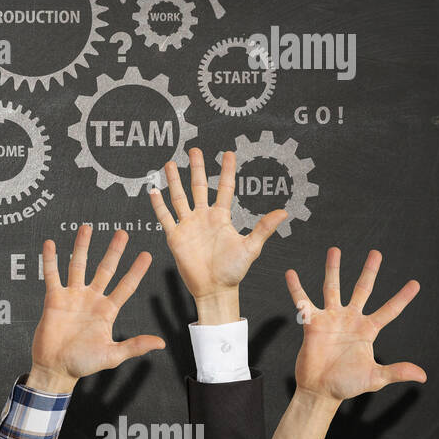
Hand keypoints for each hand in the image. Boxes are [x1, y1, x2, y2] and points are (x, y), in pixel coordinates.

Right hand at [28, 226, 164, 394]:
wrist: (56, 368)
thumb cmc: (83, 364)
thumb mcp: (112, 356)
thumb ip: (134, 346)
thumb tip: (160, 343)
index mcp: (107, 311)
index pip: (126, 286)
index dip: (136, 271)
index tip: (146, 255)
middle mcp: (91, 299)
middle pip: (105, 269)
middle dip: (114, 251)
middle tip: (122, 233)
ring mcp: (72, 296)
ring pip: (78, 265)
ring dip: (82, 247)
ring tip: (87, 227)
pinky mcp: (54, 298)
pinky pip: (52, 275)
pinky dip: (51, 259)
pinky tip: (51, 244)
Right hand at [148, 147, 286, 322]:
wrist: (214, 289)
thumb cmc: (233, 270)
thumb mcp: (251, 247)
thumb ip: (264, 228)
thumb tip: (284, 212)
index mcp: (221, 217)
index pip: (224, 188)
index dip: (226, 170)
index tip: (228, 153)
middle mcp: (203, 217)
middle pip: (198, 186)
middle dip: (196, 168)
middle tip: (194, 150)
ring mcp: (188, 226)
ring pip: (179, 198)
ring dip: (174, 181)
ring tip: (170, 164)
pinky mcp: (175, 237)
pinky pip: (165, 217)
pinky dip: (158, 205)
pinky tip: (153, 190)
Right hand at [285, 247, 424, 403]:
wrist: (320, 390)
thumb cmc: (347, 384)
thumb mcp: (375, 378)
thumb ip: (396, 371)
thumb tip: (422, 376)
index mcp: (368, 330)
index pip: (389, 310)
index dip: (402, 298)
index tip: (415, 283)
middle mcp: (350, 319)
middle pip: (362, 289)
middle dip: (369, 271)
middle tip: (376, 253)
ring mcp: (330, 319)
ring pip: (332, 288)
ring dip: (333, 269)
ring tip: (335, 250)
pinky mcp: (312, 323)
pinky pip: (302, 302)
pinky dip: (296, 288)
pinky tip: (291, 273)